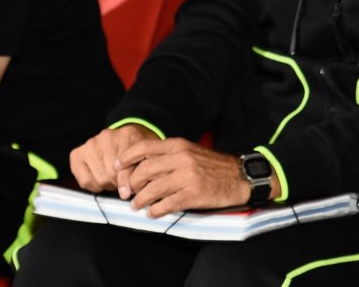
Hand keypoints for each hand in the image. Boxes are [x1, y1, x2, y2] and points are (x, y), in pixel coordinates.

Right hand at [69, 124, 157, 193]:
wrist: (125, 141)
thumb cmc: (136, 152)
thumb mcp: (145, 158)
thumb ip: (141, 170)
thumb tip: (126, 193)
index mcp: (128, 134)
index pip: (126, 166)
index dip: (128, 183)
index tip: (129, 192)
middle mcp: (107, 136)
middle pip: (112, 174)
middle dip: (119, 184)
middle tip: (123, 184)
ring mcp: (91, 143)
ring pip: (100, 179)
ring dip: (108, 185)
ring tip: (114, 181)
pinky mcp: (77, 154)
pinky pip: (85, 181)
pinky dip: (94, 186)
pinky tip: (102, 181)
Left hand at [117, 138, 246, 217]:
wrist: (241, 177)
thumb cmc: (214, 166)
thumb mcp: (191, 152)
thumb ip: (169, 156)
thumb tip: (142, 166)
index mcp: (179, 146)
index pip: (144, 148)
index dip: (126, 158)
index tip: (117, 167)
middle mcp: (181, 159)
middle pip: (144, 171)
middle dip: (131, 185)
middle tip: (128, 194)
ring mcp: (187, 177)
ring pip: (151, 190)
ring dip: (140, 201)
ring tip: (137, 206)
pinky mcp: (192, 195)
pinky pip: (165, 205)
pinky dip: (155, 211)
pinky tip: (153, 213)